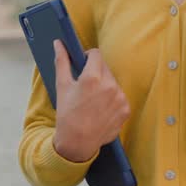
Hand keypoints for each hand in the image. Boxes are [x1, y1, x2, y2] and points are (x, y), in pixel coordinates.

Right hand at [52, 40, 129, 162]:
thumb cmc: (67, 114)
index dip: (88, 57)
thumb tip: (58, 43)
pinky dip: (112, 100)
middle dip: (95, 73)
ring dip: (104, 86)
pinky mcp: (126, 109)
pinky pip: (119, 97)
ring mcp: (120, 98)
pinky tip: (100, 110)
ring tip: (92, 101)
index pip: (96, 54)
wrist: (77, 143)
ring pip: (112, 82)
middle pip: (105, 68)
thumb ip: (62, 61)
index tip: (83, 63)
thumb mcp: (62, 86)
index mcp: (92, 78)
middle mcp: (109, 86)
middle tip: (85, 87)